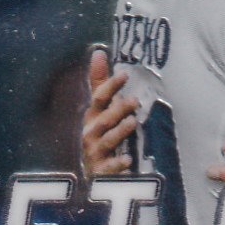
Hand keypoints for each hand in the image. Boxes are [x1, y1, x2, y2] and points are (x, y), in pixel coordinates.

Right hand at [81, 48, 137, 177]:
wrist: (90, 171)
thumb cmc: (98, 134)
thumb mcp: (99, 108)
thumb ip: (99, 83)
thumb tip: (99, 53)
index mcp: (92, 117)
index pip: (99, 99)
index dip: (110, 86)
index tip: (124, 74)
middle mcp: (91, 133)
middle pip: (103, 119)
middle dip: (117, 109)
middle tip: (134, 100)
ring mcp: (95, 153)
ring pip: (107, 141)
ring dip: (119, 131)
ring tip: (132, 122)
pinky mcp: (102, 171)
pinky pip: (109, 168)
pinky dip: (118, 164)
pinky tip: (129, 160)